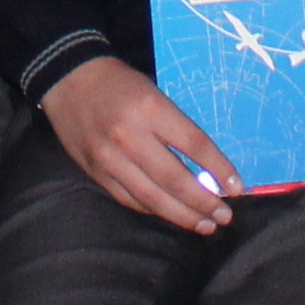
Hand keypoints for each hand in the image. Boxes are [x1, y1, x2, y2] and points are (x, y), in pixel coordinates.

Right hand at [46, 58, 236, 232]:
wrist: (67, 79)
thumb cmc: (119, 83)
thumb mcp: (153, 92)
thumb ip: (175, 127)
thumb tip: (208, 166)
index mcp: (149, 108)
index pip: (194, 144)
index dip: (219, 169)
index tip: (237, 187)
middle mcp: (129, 136)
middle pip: (175, 179)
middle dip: (204, 202)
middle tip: (225, 216)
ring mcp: (109, 158)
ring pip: (152, 197)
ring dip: (183, 215)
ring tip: (205, 225)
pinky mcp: (95, 172)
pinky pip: (130, 199)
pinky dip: (154, 210)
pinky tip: (172, 215)